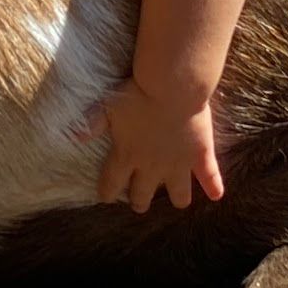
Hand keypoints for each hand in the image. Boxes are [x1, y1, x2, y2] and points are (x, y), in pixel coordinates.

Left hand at [93, 81, 224, 212]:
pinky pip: (210, 178)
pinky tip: (216, 194)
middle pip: (142, 196)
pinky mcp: (200, 156)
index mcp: (126, 156)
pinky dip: (214, 187)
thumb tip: (72, 136)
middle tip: (138, 202)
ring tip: (177, 199)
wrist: (172, 86)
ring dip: (176, 198)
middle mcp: (151, 167)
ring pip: (178, 195)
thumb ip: (91, 123)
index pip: (111, 184)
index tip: (105, 197)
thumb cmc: (137, 93)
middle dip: (139, 201)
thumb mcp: (107, 106)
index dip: (107, 193)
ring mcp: (178, 164)